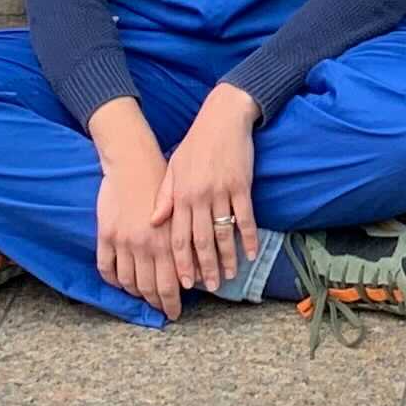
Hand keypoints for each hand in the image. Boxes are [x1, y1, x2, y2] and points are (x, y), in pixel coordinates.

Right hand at [94, 133, 178, 317]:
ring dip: (135, 293)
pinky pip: (106, 268)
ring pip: (128, 282)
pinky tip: (120, 281)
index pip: (170, 285)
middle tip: (161, 310)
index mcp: (169, 241)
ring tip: (142, 295)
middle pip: (149, 288)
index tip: (173, 313)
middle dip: (157, 304)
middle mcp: (146, 246)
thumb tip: (194, 273)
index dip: (171, 303)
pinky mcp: (106, 235)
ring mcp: (124, 242)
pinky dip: (113, 280)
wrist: (133, 162)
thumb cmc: (162, 184)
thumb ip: (185, 243)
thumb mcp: (180, 213)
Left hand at [160, 91, 260, 296]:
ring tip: (230, 276)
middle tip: (209, 287)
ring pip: (223, 233)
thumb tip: (153, 221)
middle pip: (201, 241)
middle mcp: (199, 197)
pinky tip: (252, 253)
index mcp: (180, 195)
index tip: (184, 282)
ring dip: (228, 257)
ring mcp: (221, 192)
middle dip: (205, 267)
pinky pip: (245, 217)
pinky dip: (249, 237)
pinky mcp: (241, 185)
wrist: (222, 117)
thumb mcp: (173, 167)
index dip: (181, 262)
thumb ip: (164, 197)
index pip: (178, 237)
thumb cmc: (195, 144)